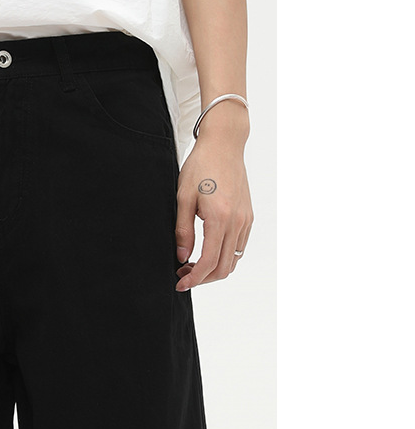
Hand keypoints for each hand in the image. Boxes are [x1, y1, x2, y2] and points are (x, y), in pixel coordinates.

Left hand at [174, 127, 252, 290]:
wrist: (224, 145)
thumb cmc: (201, 166)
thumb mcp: (183, 197)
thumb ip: (183, 230)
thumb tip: (182, 257)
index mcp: (219, 218)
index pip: (208, 262)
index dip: (193, 278)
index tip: (180, 283)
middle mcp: (237, 222)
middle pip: (223, 267)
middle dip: (202, 278)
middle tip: (182, 275)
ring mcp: (246, 221)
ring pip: (233, 260)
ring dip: (213, 269)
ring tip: (192, 264)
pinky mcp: (248, 217)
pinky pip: (238, 247)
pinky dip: (224, 256)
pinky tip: (207, 250)